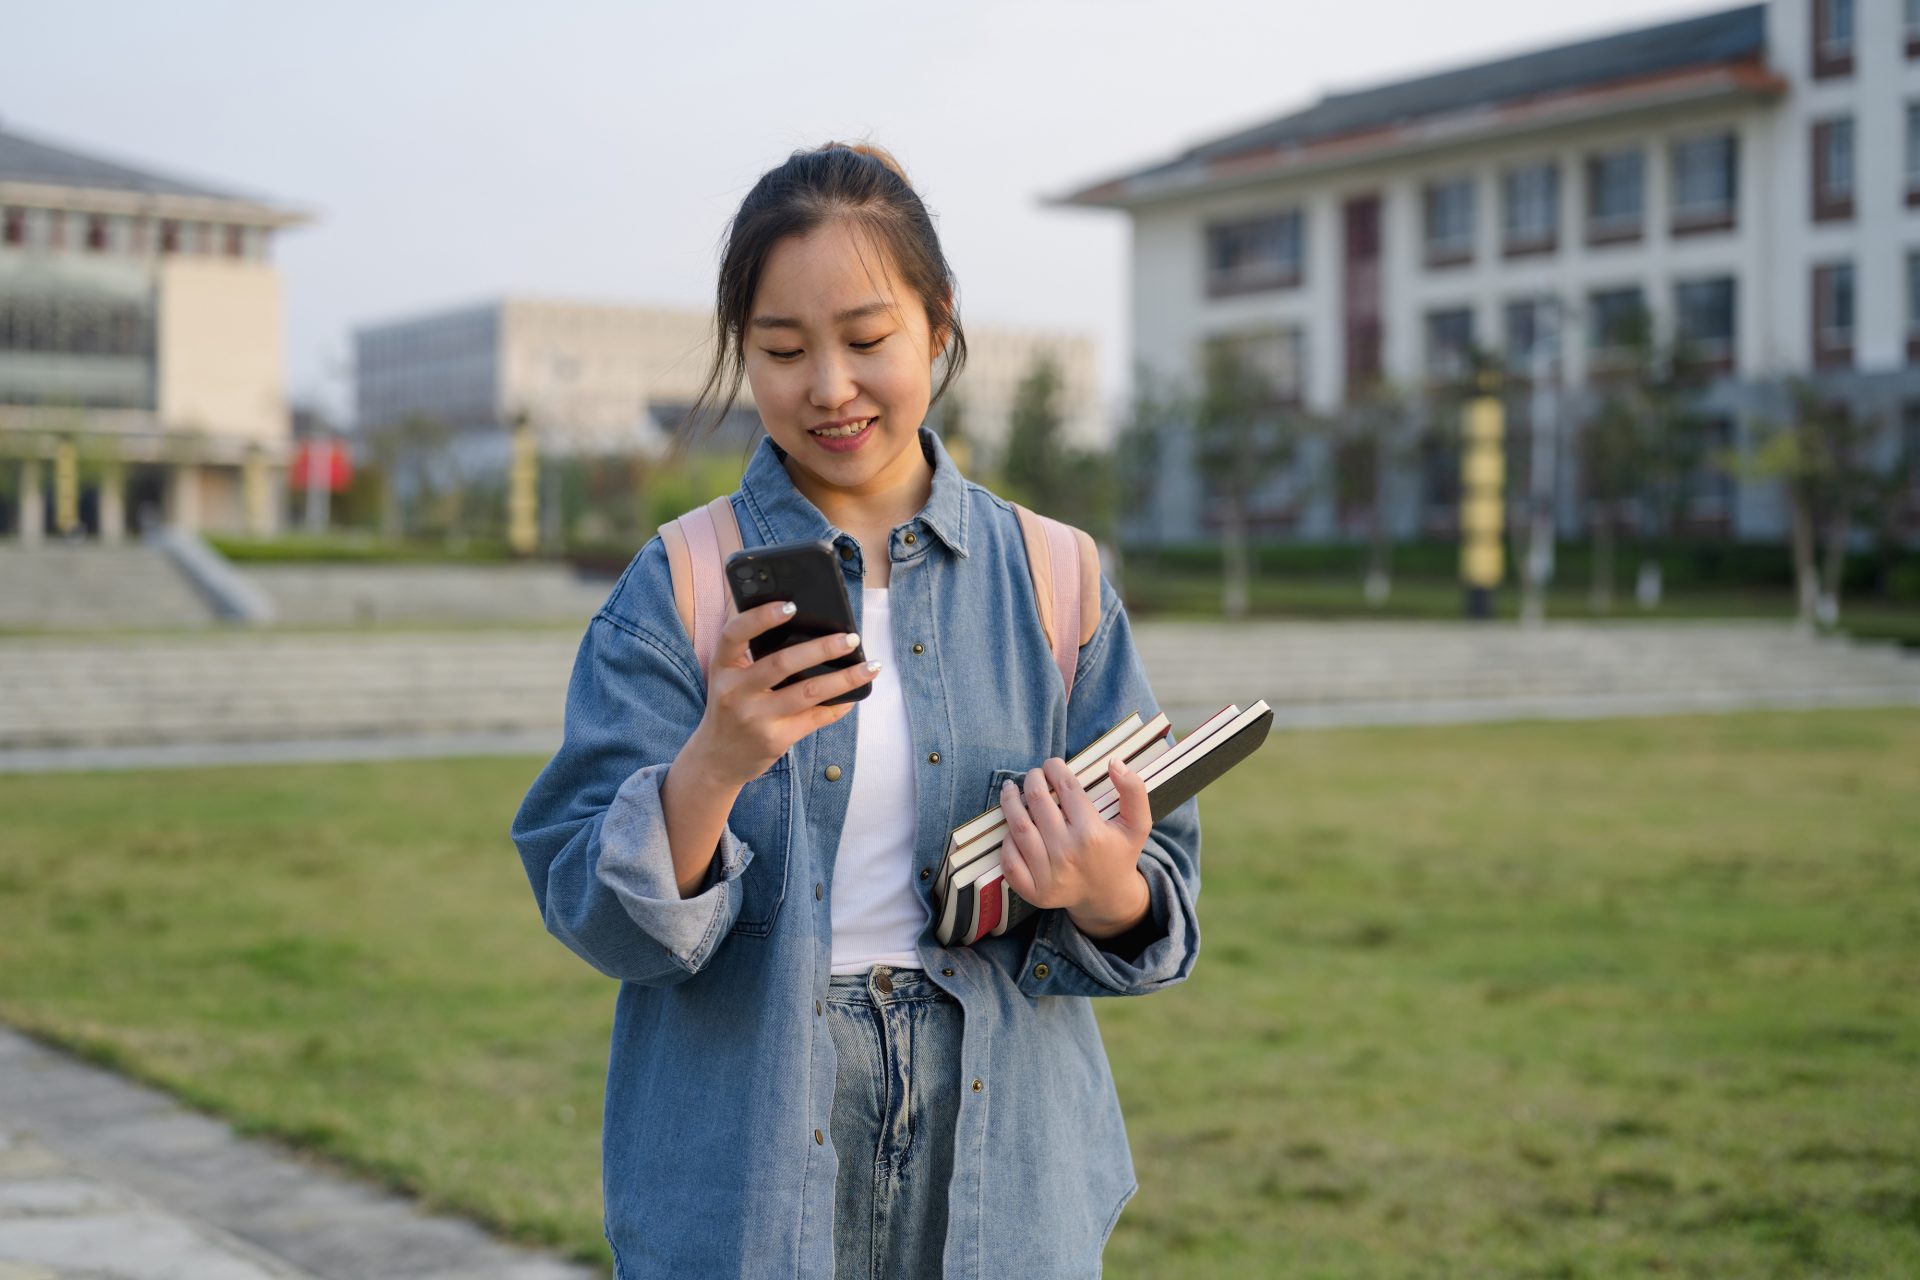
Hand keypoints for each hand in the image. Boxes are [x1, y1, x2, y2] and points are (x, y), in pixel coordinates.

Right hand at [683, 600, 880, 787]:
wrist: (718, 759)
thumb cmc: (731, 707)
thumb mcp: (729, 678)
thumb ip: (753, 655)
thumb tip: (807, 628)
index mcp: (722, 667)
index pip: (735, 634)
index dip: (762, 617)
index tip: (792, 605)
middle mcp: (735, 691)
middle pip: (783, 663)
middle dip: (823, 648)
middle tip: (851, 639)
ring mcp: (755, 717)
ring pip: (808, 692)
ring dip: (844, 678)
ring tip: (869, 666)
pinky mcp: (774, 739)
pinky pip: (816, 717)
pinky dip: (839, 705)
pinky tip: (855, 695)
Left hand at [997, 755, 1152, 938]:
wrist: (1108, 897)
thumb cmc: (1119, 853)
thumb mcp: (1138, 824)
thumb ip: (1133, 790)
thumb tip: (1114, 762)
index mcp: (1092, 834)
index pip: (1065, 787)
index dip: (1055, 768)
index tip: (1052, 764)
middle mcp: (1067, 853)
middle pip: (1037, 802)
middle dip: (1032, 779)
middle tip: (1034, 775)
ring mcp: (1048, 875)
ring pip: (1018, 827)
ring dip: (1010, 802)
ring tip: (1011, 790)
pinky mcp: (1034, 891)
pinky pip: (1009, 859)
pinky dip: (1006, 840)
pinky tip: (1012, 827)